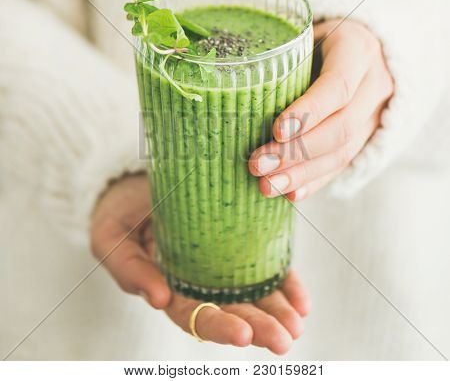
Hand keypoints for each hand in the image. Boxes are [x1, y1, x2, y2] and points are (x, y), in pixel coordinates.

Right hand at [91, 174, 310, 354]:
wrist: (135, 184)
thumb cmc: (120, 213)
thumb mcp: (112, 239)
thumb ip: (130, 270)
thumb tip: (159, 299)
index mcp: (169, 286)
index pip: (194, 315)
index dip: (218, 327)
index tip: (243, 334)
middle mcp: (199, 280)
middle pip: (231, 310)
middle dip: (258, 326)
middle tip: (284, 338)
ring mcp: (221, 262)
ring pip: (253, 292)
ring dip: (277, 310)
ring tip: (297, 322)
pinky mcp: (237, 240)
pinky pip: (263, 264)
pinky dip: (284, 282)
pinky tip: (300, 299)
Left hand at [249, 19, 393, 199]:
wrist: (366, 49)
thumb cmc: (322, 40)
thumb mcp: (308, 35)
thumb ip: (285, 56)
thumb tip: (233, 85)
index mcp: (358, 50)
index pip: (338, 86)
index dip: (309, 111)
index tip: (277, 131)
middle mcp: (374, 85)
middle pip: (341, 127)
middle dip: (297, 152)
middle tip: (257, 165)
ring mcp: (375, 114)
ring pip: (343, 152)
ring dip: (302, 173)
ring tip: (267, 186)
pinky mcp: (367, 136)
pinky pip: (344, 164)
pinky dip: (316, 181)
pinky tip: (292, 194)